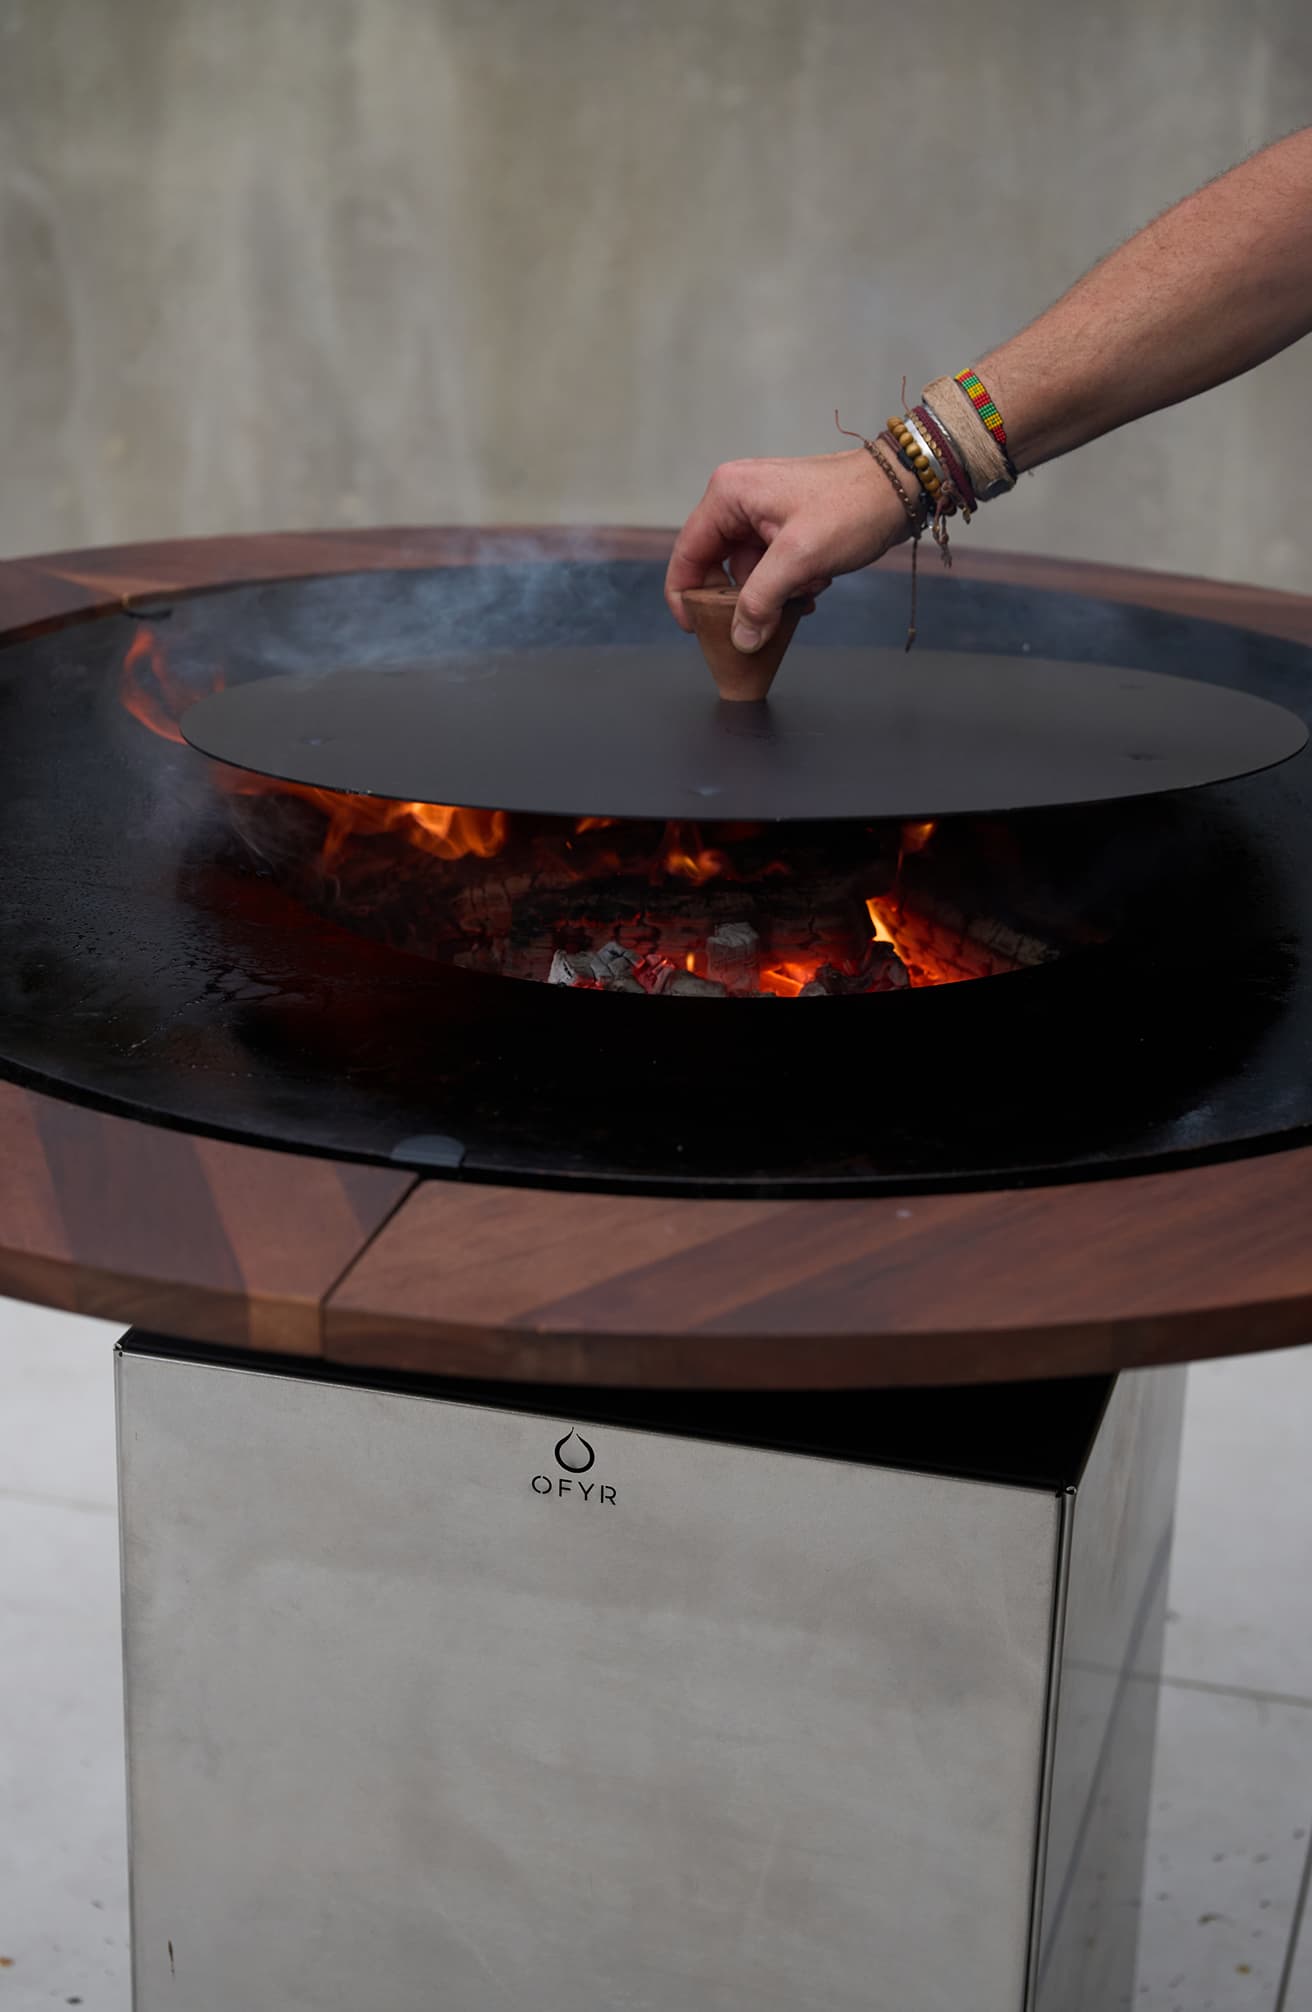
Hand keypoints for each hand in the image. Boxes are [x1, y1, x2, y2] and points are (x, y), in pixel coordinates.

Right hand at [664, 448, 913, 652]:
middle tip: (769, 616)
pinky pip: (770, 565)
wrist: (902, 488)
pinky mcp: (783, 523)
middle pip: (717, 566)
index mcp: (729, 495)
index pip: (687, 553)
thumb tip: (740, 639)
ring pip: (747, 571)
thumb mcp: (800, 559)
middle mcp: (738, 498)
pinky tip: (815, 585)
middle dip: (746, 596)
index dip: (685, 596)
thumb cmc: (853, 507)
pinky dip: (789, 583)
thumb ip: (761, 600)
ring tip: (809, 590)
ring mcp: (761, 511)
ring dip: (775, 592)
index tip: (695, 631)